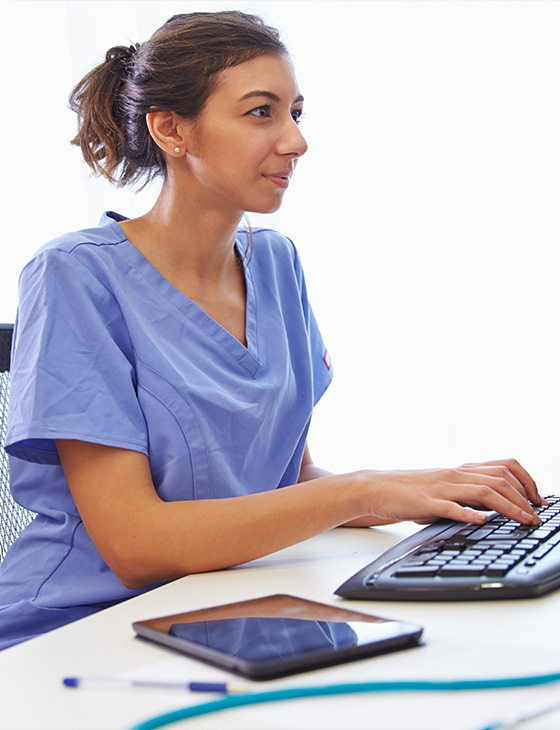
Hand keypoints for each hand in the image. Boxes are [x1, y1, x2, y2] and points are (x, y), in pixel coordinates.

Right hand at [363, 458, 543, 525]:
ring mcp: (441, 488)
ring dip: (509, 506)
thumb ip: (467, 495)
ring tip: (524, 520)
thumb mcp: (444, 489)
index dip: (527, 481)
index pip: (504, 466)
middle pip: (500, 478)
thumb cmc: (410, 491)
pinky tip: (482, 520)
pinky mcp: (425, 502)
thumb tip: (494, 509)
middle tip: (537, 516)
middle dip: (525, 497)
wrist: (376, 488)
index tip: (539, 500)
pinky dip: (469, 513)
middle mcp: (455, 475)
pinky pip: (451, 506)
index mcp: (461, 470)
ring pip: (483, 491)